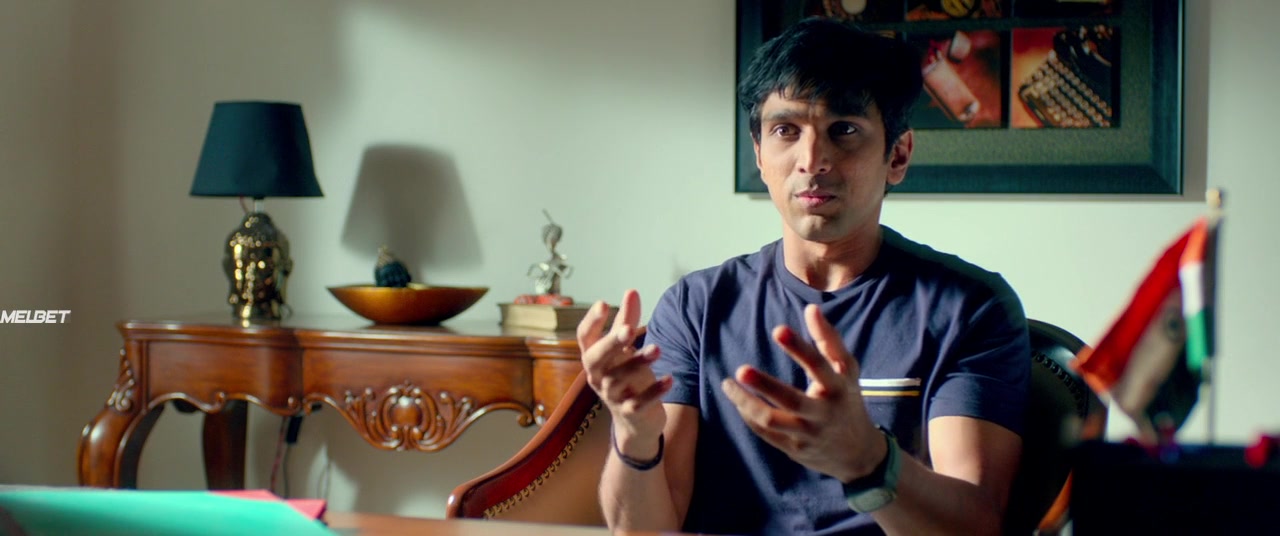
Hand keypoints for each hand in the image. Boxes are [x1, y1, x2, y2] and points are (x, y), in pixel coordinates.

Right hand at [577, 289, 671, 454]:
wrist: (635, 422)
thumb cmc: (627, 376)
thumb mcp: (625, 350)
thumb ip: (627, 321)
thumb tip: (631, 291)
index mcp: (594, 357)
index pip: (584, 338)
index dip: (591, 322)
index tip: (603, 303)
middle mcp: (598, 376)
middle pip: (596, 358)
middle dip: (611, 343)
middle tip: (627, 329)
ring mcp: (612, 396)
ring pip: (619, 379)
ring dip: (638, 363)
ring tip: (657, 349)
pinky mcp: (630, 412)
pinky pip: (640, 402)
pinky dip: (654, 391)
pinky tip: (670, 379)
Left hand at [720, 304, 884, 482]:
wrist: (858, 454)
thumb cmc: (846, 400)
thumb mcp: (846, 370)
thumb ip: (828, 339)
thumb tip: (811, 308)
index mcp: (838, 387)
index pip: (818, 365)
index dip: (798, 347)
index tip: (777, 330)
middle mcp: (824, 413)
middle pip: (791, 399)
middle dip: (764, 385)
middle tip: (741, 369)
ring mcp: (808, 434)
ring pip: (772, 420)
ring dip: (746, 403)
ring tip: (727, 384)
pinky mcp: (795, 449)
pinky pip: (766, 434)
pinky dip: (749, 416)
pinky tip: (738, 401)